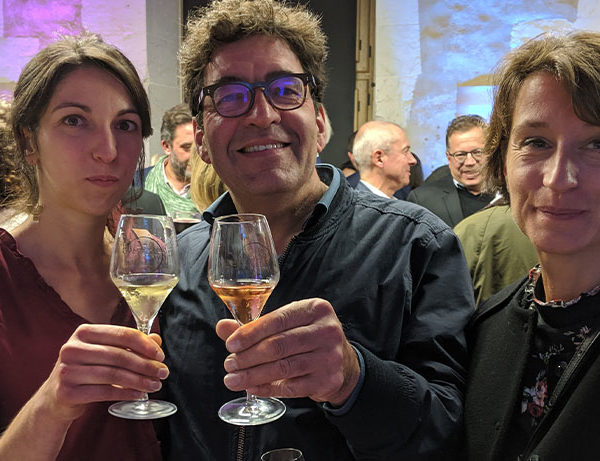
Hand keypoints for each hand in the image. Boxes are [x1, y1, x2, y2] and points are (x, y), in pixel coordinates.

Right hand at [38, 324, 168, 421]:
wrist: (56, 397)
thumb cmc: (86, 370)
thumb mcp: (106, 352)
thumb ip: (130, 344)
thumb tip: (156, 339)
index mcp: (84, 332)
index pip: (122, 334)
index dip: (145, 345)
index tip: (161, 355)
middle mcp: (72, 348)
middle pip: (119, 355)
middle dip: (146, 365)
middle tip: (163, 372)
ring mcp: (67, 370)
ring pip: (113, 374)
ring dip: (139, 381)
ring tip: (155, 385)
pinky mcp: (66, 392)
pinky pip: (104, 392)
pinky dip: (126, 393)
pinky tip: (139, 394)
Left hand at [216, 298, 359, 406]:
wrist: (343, 362)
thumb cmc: (308, 338)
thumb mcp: (288, 324)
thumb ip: (256, 326)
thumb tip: (223, 327)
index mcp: (315, 309)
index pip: (278, 319)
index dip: (251, 333)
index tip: (231, 344)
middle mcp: (326, 330)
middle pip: (279, 345)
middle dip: (248, 356)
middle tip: (229, 364)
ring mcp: (329, 356)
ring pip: (283, 367)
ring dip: (253, 375)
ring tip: (233, 379)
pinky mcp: (327, 380)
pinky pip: (291, 387)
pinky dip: (268, 388)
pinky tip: (252, 387)